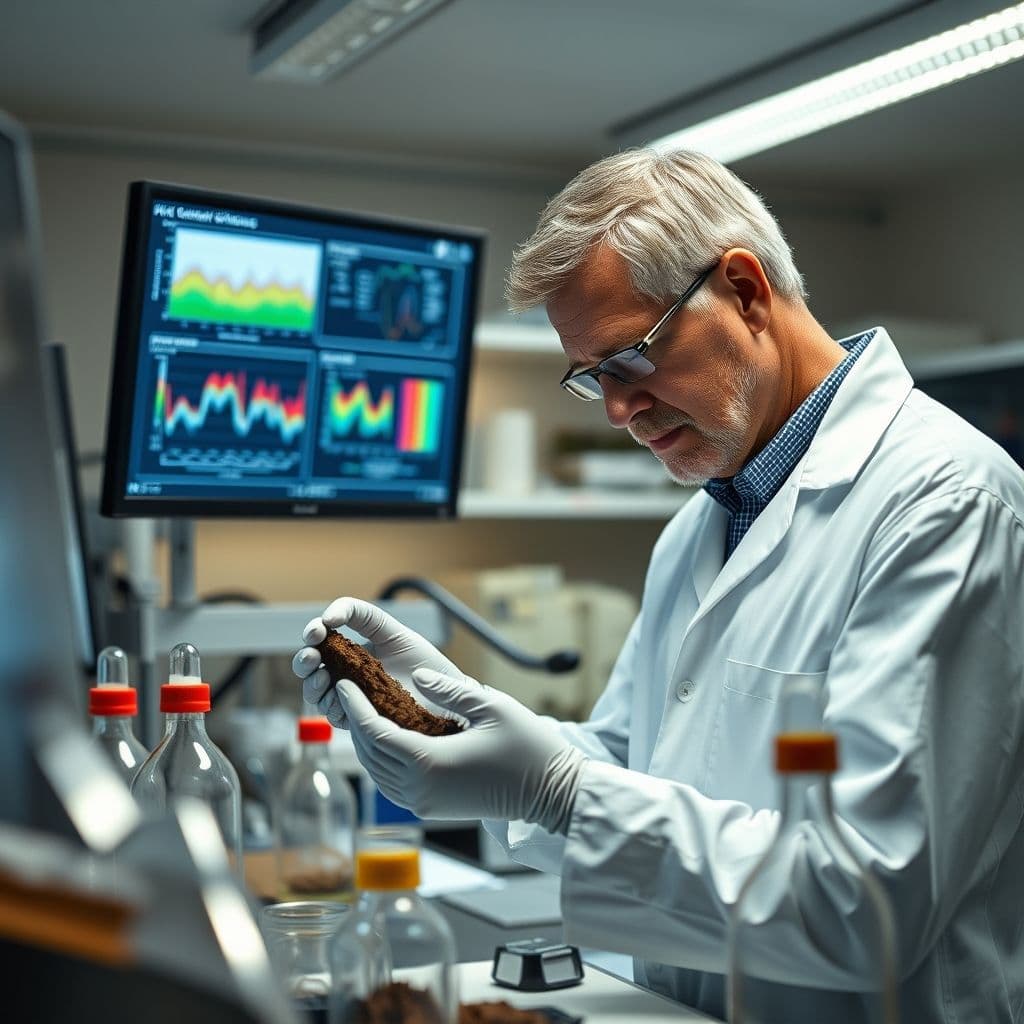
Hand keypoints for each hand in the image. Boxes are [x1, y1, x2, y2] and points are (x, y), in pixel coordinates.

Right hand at [291, 597, 465, 726]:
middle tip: (312, 658)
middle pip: (310, 666)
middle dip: (304, 660)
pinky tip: (339, 701)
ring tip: (323, 678)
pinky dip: (331, 708)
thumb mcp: (393, 631)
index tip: (317, 631)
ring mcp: (352, 696)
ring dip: (312, 685)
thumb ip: (362, 614)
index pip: (321, 638)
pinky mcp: (360, 719)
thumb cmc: (425, 663)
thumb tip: (330, 615)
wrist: (448, 697)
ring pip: (317, 692)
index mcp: (352, 649)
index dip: (313, 632)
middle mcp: (347, 673)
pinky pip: (335, 716)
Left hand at [337, 667, 586, 832]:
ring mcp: (425, 802)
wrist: (553, 795)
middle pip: (369, 753)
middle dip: (355, 721)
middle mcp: (420, 788)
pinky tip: (385, 738)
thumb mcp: (491, 706)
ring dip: (365, 742)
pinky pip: (391, 783)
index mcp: (429, 762)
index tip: (344, 683)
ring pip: (376, 771)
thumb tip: (414, 675)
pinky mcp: (432, 808)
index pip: (374, 732)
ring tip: (363, 711)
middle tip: (350, 690)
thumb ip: (448, 690)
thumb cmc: (529, 748)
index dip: (355, 706)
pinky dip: (381, 760)